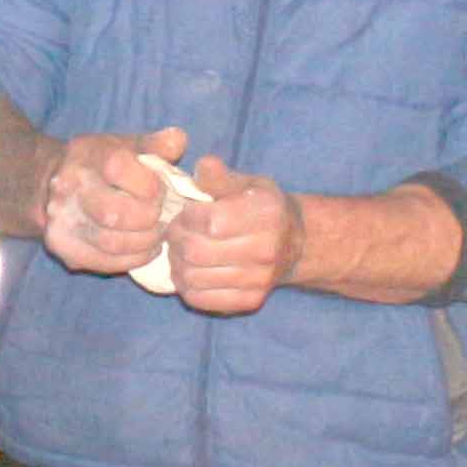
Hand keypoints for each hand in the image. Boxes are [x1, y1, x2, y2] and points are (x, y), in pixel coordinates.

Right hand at [37, 127, 187, 275]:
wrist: (50, 183)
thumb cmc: (100, 163)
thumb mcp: (126, 146)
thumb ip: (155, 144)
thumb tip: (178, 140)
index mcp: (86, 156)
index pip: (118, 168)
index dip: (148, 183)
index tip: (158, 190)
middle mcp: (67, 188)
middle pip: (113, 213)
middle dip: (148, 218)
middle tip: (160, 217)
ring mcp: (61, 220)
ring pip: (111, 243)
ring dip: (144, 242)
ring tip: (157, 235)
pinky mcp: (62, 247)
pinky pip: (104, 262)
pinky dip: (132, 259)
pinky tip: (145, 250)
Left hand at [160, 157, 296, 315]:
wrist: (293, 242)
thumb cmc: (261, 207)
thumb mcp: (246, 184)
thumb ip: (221, 177)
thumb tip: (204, 165)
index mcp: (266, 214)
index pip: (209, 222)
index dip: (186, 218)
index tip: (183, 213)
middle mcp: (266, 250)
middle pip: (197, 252)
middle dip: (175, 240)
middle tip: (173, 233)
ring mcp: (259, 280)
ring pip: (194, 278)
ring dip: (176, 264)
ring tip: (178, 251)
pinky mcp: (250, 301)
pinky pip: (202, 299)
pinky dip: (186, 287)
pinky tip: (188, 272)